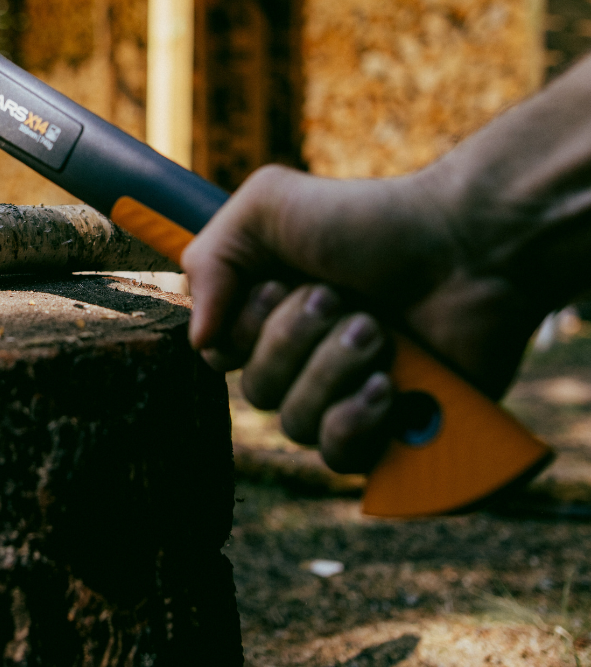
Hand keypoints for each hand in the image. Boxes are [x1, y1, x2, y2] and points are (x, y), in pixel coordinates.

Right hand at [181, 163, 544, 473]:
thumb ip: (209, 260)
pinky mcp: (389, 430)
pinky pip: (341, 460)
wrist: (466, 248)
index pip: (217, 354)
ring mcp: (344, 395)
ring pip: (295, 424)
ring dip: (332, 370)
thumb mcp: (266, 206)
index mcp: (267, 310)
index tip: (278, 286)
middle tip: (342, 298)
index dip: (242, 329)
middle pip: (255, 391)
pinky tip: (385, 387)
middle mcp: (300, 356)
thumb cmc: (369, 220)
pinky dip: (355, 422)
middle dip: (295, 340)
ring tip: (378, 331)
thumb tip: (201, 341)